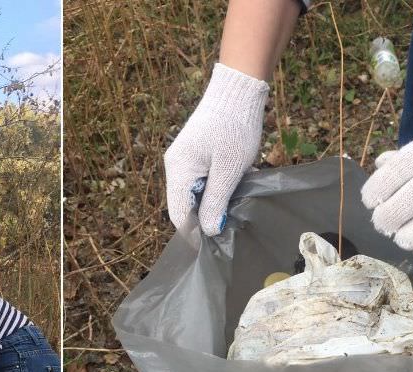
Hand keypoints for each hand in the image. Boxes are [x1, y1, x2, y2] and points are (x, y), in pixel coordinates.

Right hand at [164, 63, 268, 235]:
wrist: (237, 90)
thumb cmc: (235, 128)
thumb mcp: (229, 170)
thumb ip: (216, 202)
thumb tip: (210, 231)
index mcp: (178, 171)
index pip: (178, 214)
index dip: (196, 231)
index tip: (217, 240)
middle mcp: (174, 166)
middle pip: (184, 204)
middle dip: (205, 215)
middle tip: (230, 221)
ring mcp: (183, 159)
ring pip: (193, 193)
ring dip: (212, 201)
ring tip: (234, 202)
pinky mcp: (194, 153)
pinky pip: (200, 179)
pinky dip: (215, 186)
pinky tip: (233, 184)